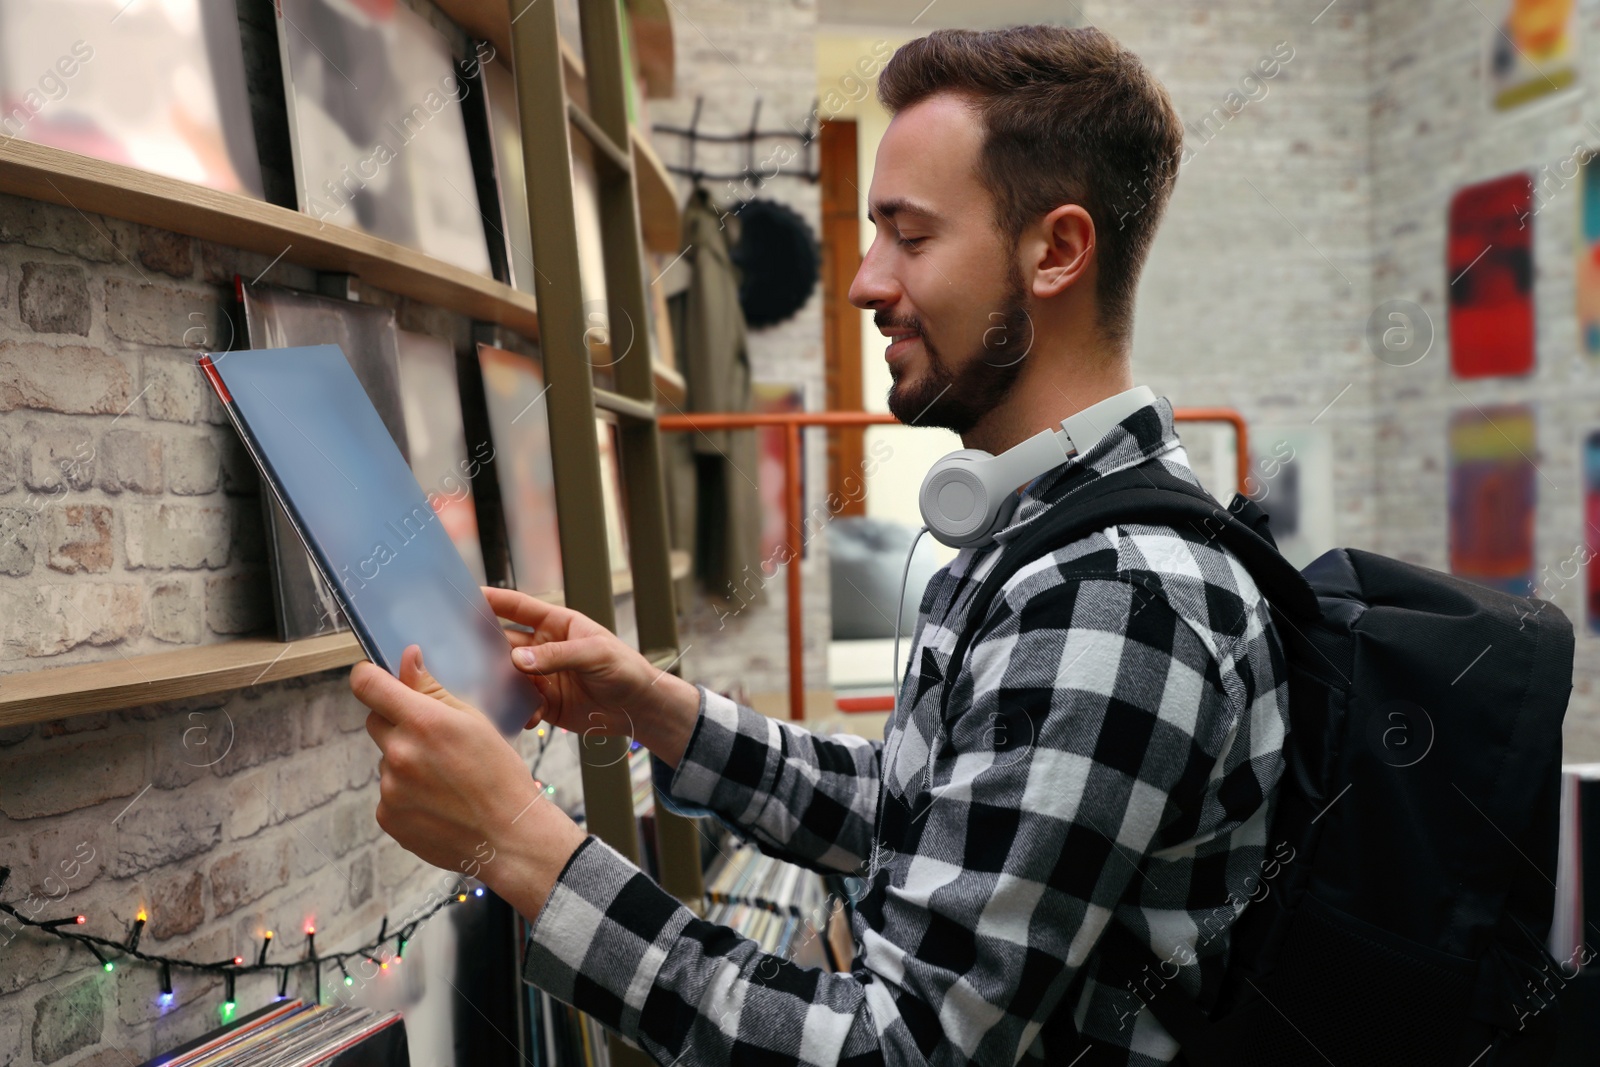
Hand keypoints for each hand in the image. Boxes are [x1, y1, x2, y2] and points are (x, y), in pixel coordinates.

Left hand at [351, 645, 585, 914]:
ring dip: (406, 761)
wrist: (508, 837)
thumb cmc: (500, 776)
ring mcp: (389, 788)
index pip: (367, 685)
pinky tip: (437, 801)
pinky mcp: (387, 816)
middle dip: (398, 723)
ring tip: (444, 779)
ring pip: (386, 759)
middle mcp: (399, 754)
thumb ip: (433, 689)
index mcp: (423, 722)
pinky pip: (388, 792)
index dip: (369, 676)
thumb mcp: (475, 721)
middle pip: (375, 721)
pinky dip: (407, 793)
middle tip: (434, 739)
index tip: (377, 680)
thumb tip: (407, 659)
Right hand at [484, 587, 700, 767]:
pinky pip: (521, 705)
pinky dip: (517, 710)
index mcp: (557, 624)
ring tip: (482, 689)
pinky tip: (522, 717)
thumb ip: (557, 655)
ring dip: (496, 682)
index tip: (465, 595)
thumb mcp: (595, 654)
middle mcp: (544, 648)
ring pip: (507, 676)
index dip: (493, 600)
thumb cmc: (625, 669)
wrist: (640, 709)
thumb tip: (517, 659)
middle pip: (504, 642)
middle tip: (458, 651)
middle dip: (483, 646)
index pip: (518, 607)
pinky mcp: (545, 704)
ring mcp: (542, 676)